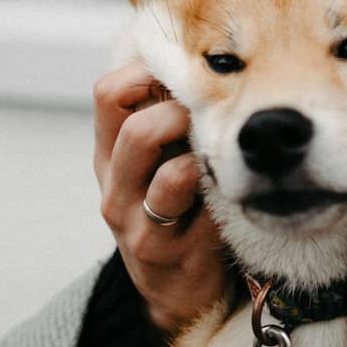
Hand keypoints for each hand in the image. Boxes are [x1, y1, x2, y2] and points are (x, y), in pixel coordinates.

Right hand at [93, 63, 226, 333]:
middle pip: (137, 132)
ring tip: (224, 154)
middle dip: (183, 115)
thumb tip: (200, 57)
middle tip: (212, 116)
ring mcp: (141, 226)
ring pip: (172, 178)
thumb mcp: (153, 162)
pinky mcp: (174, 256)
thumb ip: (162, 116)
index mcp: (109, 154)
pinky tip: (238, 191)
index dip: (146, 71)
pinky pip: (207, 216)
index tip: (183, 72)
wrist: (173, 288)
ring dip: (206, 159)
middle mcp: (116, 188)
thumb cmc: (171, 208)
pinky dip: (225, 197)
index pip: (108, 93)